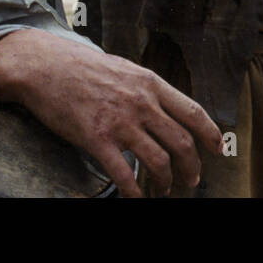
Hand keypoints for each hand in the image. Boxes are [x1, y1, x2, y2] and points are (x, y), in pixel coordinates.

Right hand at [0, 29, 223, 197]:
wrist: (44, 65)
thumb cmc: (82, 67)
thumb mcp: (125, 69)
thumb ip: (146, 88)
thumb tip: (165, 107)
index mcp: (151, 83)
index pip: (193, 112)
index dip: (211, 134)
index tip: (217, 149)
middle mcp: (141, 102)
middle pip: (182, 141)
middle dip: (192, 166)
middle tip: (192, 180)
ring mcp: (120, 121)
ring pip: (159, 160)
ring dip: (167, 181)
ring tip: (165, 189)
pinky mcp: (96, 138)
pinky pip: (124, 173)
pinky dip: (135, 191)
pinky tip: (137, 197)